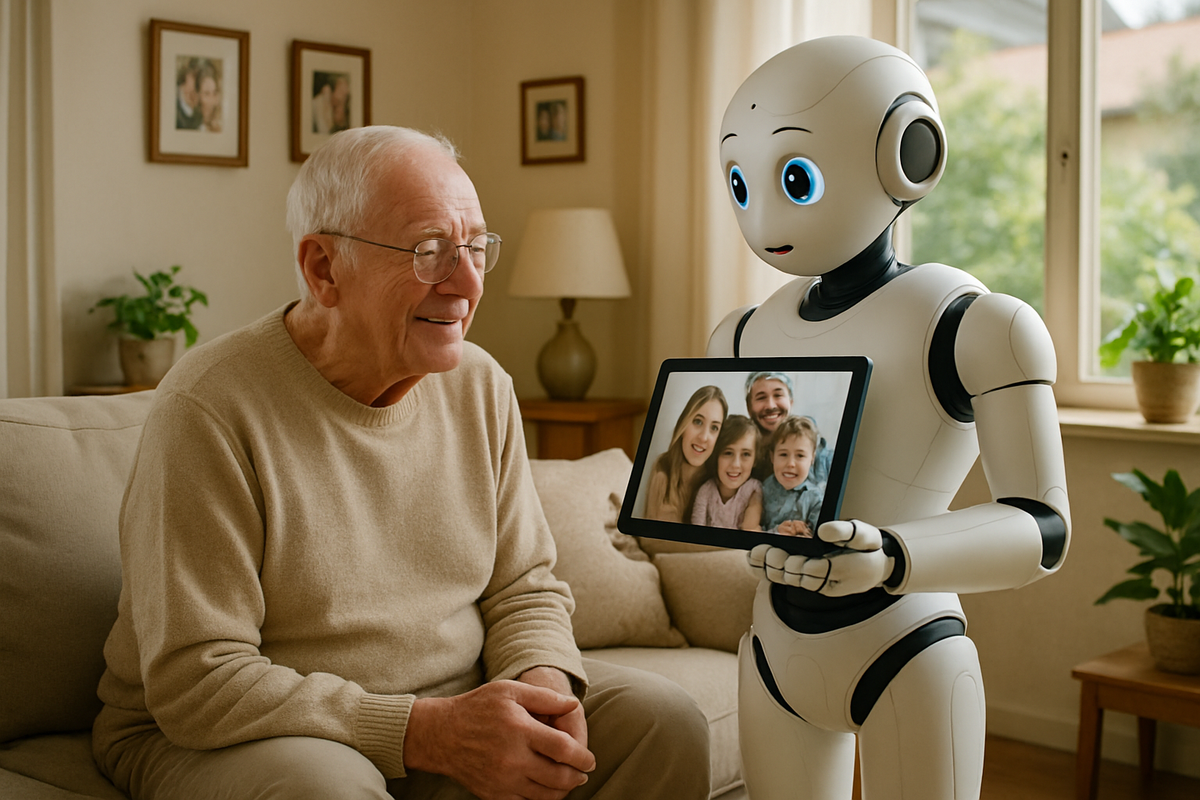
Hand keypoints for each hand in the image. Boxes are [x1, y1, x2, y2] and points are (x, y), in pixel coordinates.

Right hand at [405, 678, 594, 799]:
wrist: (441, 735)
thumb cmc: (477, 707)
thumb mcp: (510, 691)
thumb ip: (544, 697)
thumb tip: (573, 705)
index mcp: (520, 730)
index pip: (564, 749)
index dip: (583, 757)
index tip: (590, 760)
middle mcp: (513, 759)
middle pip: (559, 777)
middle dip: (577, 777)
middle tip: (583, 773)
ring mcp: (502, 780)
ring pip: (545, 795)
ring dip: (563, 791)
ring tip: (569, 782)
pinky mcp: (493, 795)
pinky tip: (545, 790)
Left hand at [747, 521, 893, 594]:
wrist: (873, 565)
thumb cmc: (868, 549)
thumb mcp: (865, 535)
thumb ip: (846, 532)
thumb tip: (823, 531)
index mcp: (841, 572)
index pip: (818, 572)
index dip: (804, 566)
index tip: (795, 559)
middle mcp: (823, 581)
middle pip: (797, 578)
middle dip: (782, 566)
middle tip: (771, 553)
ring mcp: (812, 581)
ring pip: (786, 579)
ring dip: (770, 567)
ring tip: (758, 552)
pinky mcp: (804, 578)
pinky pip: (782, 577)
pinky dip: (765, 569)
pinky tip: (753, 557)